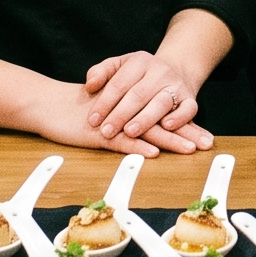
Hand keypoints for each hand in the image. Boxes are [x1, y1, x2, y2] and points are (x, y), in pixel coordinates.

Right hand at [18, 74, 204, 157]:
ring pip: (145, 131)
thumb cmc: (78, 111)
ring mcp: (113, 122)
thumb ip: (128, 119)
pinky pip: (120, 140)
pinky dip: (136, 146)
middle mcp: (126, 110)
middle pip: (160, 122)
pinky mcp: (98, 133)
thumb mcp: (108, 114)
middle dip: (185, 133)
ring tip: (189, 148)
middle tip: (207, 143)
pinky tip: (152, 152)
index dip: (184, 125)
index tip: (205, 138)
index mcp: (131, 105)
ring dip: (168, 140)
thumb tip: (152, 138)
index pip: (162, 115)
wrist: (48, 104)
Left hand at [83, 48, 209, 152]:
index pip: (119, 83)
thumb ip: (101, 72)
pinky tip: (166, 127)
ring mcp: (176, 85)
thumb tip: (89, 86)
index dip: (105, 102)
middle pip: (138, 95)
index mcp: (139, 62)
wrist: (174, 71)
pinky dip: (179, 118)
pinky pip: (189, 109)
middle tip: (106, 131)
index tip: (92, 120)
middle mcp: (159, 72)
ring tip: (130, 132)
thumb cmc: (138, 75)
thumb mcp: (119, 66)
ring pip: (161, 102)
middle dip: (120, 115)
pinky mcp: (190, 99)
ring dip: (145, 119)